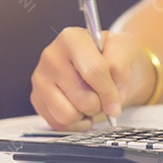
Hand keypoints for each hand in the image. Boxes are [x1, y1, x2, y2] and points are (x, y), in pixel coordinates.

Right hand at [30, 27, 145, 129]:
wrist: (103, 65)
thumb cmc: (112, 56)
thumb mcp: (125, 49)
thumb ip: (121, 65)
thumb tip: (114, 90)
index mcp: (71, 38)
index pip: (94, 71)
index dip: (110, 93)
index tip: (117, 104)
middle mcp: (51, 56)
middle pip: (82, 98)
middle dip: (99, 104)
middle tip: (102, 96)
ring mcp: (41, 78)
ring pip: (67, 114)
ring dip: (85, 114)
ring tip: (89, 101)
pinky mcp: (36, 98)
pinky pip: (58, 123)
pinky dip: (74, 122)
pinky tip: (79, 108)